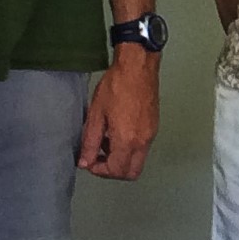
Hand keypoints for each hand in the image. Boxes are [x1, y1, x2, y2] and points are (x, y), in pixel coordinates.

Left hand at [78, 49, 160, 179]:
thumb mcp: (96, 115)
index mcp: (127, 140)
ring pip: (137, 160)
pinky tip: (116, 132)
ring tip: (105, 141)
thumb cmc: (117, 85)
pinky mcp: (153, 126)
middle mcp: (143, 141)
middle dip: (113, 170)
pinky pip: (142, 147)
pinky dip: (129, 148)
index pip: (116, 170)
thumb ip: (90, 142)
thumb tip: (85, 161)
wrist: (137, 67)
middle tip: (98, 159)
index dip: (99, 170)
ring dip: (121, 158)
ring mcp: (151, 134)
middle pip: (131, 172)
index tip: (90, 161)